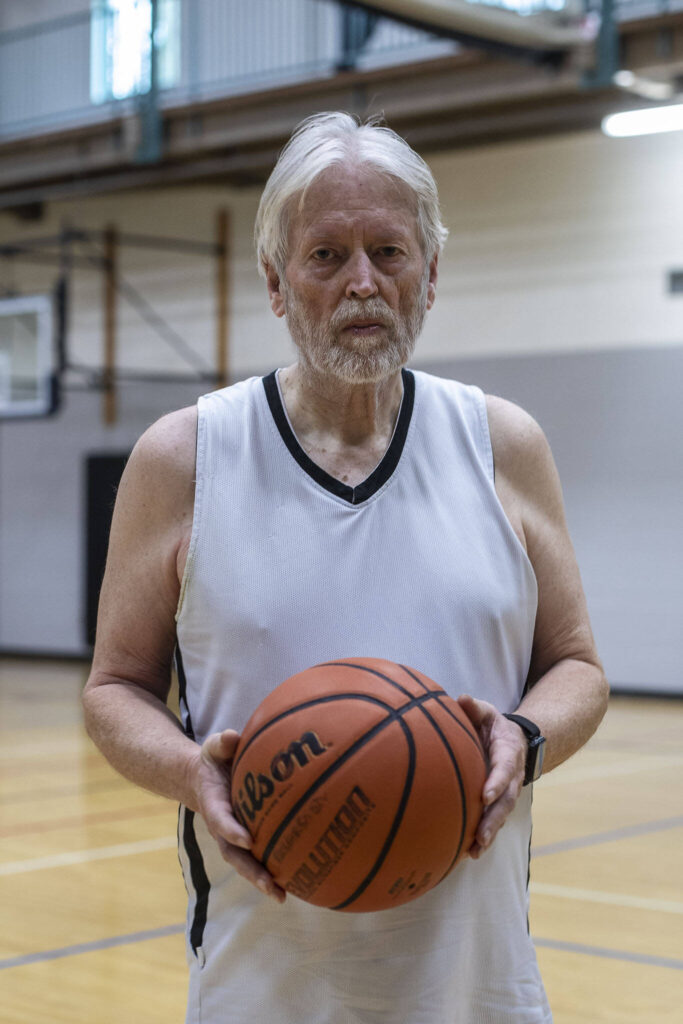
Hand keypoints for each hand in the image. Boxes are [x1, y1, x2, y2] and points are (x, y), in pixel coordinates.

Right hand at [188, 729, 285, 902]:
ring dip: (262, 880)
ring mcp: (234, 836)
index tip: (248, 840)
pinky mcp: (247, 838)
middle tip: (270, 886)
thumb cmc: (214, 760)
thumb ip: (221, 743)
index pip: (221, 819)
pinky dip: (273, 870)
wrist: (203, 778)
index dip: (232, 830)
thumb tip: (232, 736)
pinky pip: (259, 856)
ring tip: (282, 896)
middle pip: (235, 854)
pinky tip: (298, 879)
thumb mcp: (214, 747)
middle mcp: (223, 826)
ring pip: (246, 862)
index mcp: (214, 803)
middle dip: (251, 872)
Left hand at [457, 695, 526, 858]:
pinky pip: (494, 819)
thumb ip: (474, 707)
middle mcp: (512, 775)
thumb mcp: (486, 711)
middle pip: (506, 800)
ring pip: (502, 814)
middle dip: (494, 818)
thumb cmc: (491, 724)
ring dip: (490, 833)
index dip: (497, 782)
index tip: (485, 795)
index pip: (505, 767)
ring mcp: (508, 790)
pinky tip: (470, 852)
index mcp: (508, 751)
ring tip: (475, 851)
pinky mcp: (500, 802)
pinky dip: (485, 836)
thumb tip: (461, 698)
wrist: (513, 739)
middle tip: (481, 835)